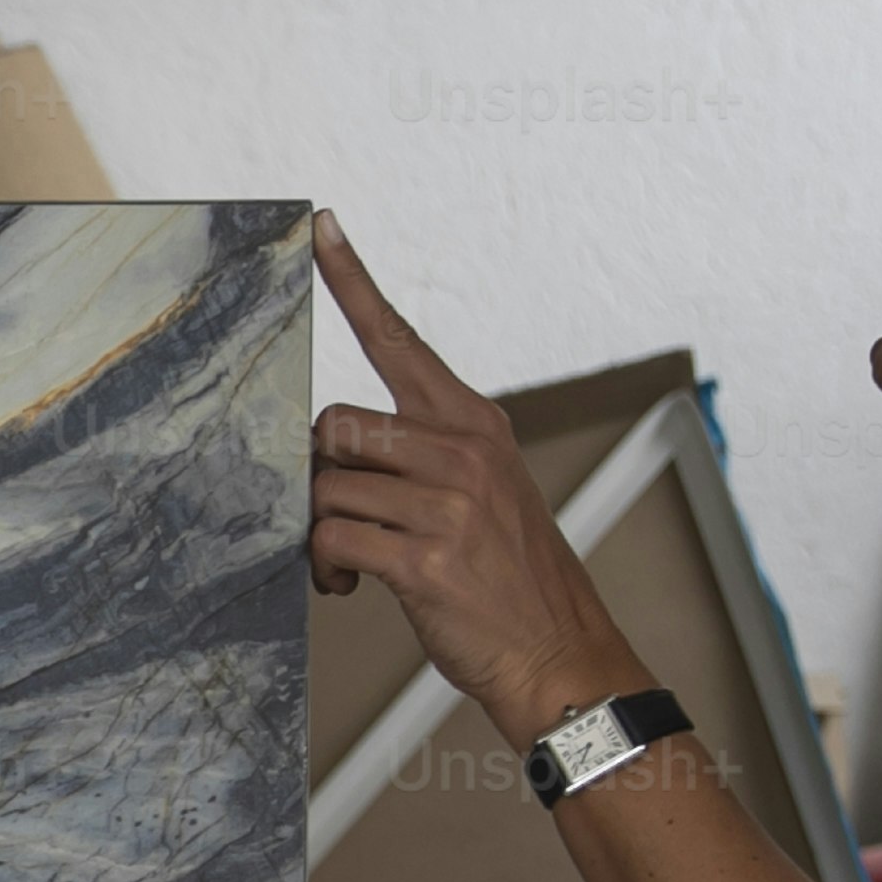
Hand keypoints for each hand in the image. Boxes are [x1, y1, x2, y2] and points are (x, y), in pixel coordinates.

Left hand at [308, 212, 638, 727]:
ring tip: (353, 563)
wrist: (560, 654)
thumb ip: (420, 458)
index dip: (353, 281)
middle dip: (321, 475)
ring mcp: (447, 501)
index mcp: (476, 423)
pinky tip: (350, 587)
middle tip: (342, 517)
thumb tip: (333, 453)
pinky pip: (330, 539)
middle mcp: (463, 449)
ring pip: (325, 486)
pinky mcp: (424, 556)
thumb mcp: (481, 495)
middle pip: (334, 424)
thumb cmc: (506, 580)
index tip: (321, 226)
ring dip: (321, 531)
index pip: (400, 338)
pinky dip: (325, 569)